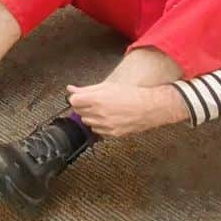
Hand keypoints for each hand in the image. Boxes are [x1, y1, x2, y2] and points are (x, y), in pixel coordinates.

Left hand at [67, 83, 188, 137]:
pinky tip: (109, 118)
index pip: (73, 101)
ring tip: (103, 110)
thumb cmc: (131, 94)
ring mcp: (105, 125)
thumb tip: (71, 89)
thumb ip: (87, 89)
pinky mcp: (111, 134)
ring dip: (91, 116)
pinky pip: (97, 131)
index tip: (80, 98)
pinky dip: (99, 125)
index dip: (76, 98)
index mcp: (97, 100)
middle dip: (83, 107)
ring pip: (87, 122)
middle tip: (94, 102)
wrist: (149, 107)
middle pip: (78, 112)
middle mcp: (99, 114)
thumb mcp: (107, 86)